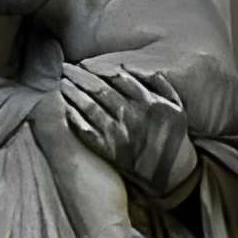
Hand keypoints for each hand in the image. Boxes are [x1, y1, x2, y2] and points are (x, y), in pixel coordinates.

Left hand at [61, 66, 197, 199]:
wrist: (171, 174)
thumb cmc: (172, 136)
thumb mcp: (176, 106)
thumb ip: (158, 83)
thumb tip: (130, 66)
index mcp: (149, 102)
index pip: (117, 77)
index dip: (97, 68)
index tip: (84, 63)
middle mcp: (132, 115)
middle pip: (100, 89)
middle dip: (80, 76)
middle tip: (66, 68)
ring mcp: (119, 133)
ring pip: (90, 106)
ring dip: (73, 93)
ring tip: (61, 83)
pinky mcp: (108, 151)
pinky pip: (86, 130)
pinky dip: (74, 117)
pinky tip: (64, 107)